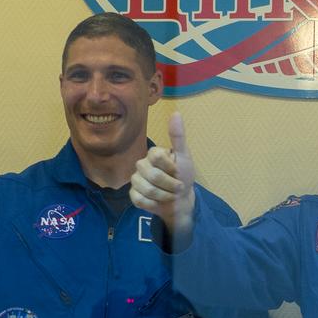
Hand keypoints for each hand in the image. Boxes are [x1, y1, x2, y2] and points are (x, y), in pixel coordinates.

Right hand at [130, 112, 195, 239]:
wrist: (181, 200)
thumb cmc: (183, 176)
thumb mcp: (184, 157)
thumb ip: (178, 137)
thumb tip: (176, 113)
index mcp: (153, 154)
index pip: (157, 157)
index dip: (171, 168)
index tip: (178, 171)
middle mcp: (141, 165)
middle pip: (153, 176)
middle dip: (170, 185)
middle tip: (178, 187)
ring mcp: (136, 180)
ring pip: (146, 189)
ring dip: (164, 196)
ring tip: (170, 195)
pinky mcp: (133, 195)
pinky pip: (140, 200)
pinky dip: (154, 204)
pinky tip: (159, 201)